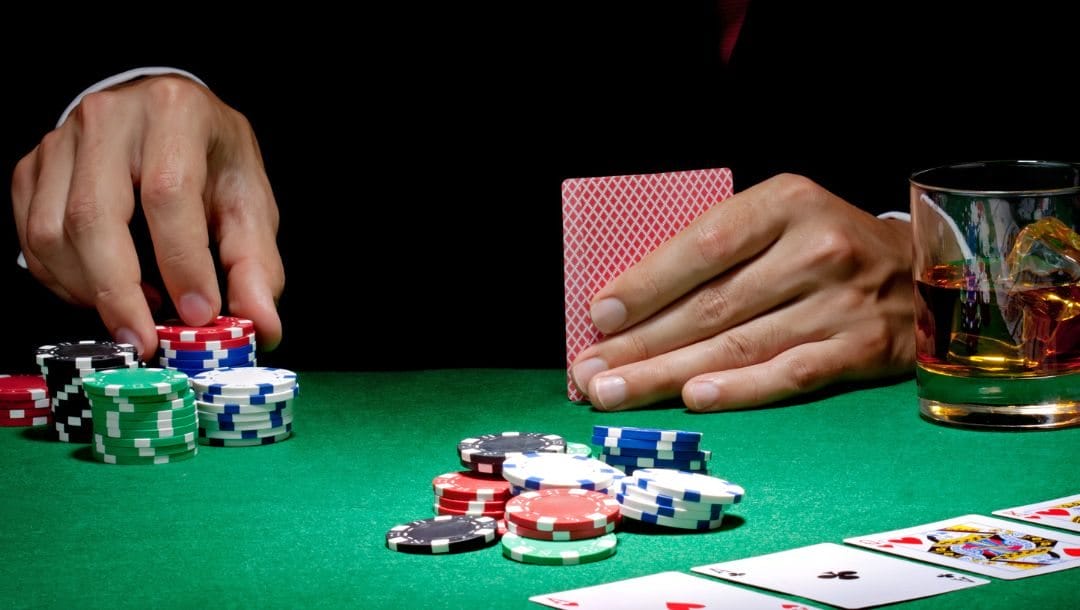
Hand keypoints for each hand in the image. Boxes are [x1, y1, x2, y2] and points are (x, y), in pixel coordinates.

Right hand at [11, 75, 283, 357]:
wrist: (167, 118)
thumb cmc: (212, 163)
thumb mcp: (249, 205)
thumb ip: (255, 266)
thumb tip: (263, 327)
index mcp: (175, 113)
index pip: (169, 194)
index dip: (182, 263)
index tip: (197, 315)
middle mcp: (109, 117)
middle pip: (94, 215)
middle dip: (119, 292)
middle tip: (145, 341)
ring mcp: (60, 141)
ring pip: (53, 233)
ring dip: (91, 290)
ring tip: (136, 310)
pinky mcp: (32, 169)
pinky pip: (33, 240)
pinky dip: (66, 282)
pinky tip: (104, 290)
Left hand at [570, 174, 913, 410]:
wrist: (922, 269)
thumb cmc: (824, 245)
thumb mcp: (778, 220)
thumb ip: (719, 250)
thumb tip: (632, 304)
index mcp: (787, 203)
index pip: (705, 245)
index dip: (648, 283)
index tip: (600, 316)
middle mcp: (817, 249)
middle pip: (713, 305)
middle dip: (641, 344)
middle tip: (589, 373)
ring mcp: (842, 302)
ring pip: (740, 345)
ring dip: (669, 375)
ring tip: (617, 393)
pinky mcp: (864, 348)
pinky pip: (789, 374)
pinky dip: (740, 389)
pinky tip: (695, 397)